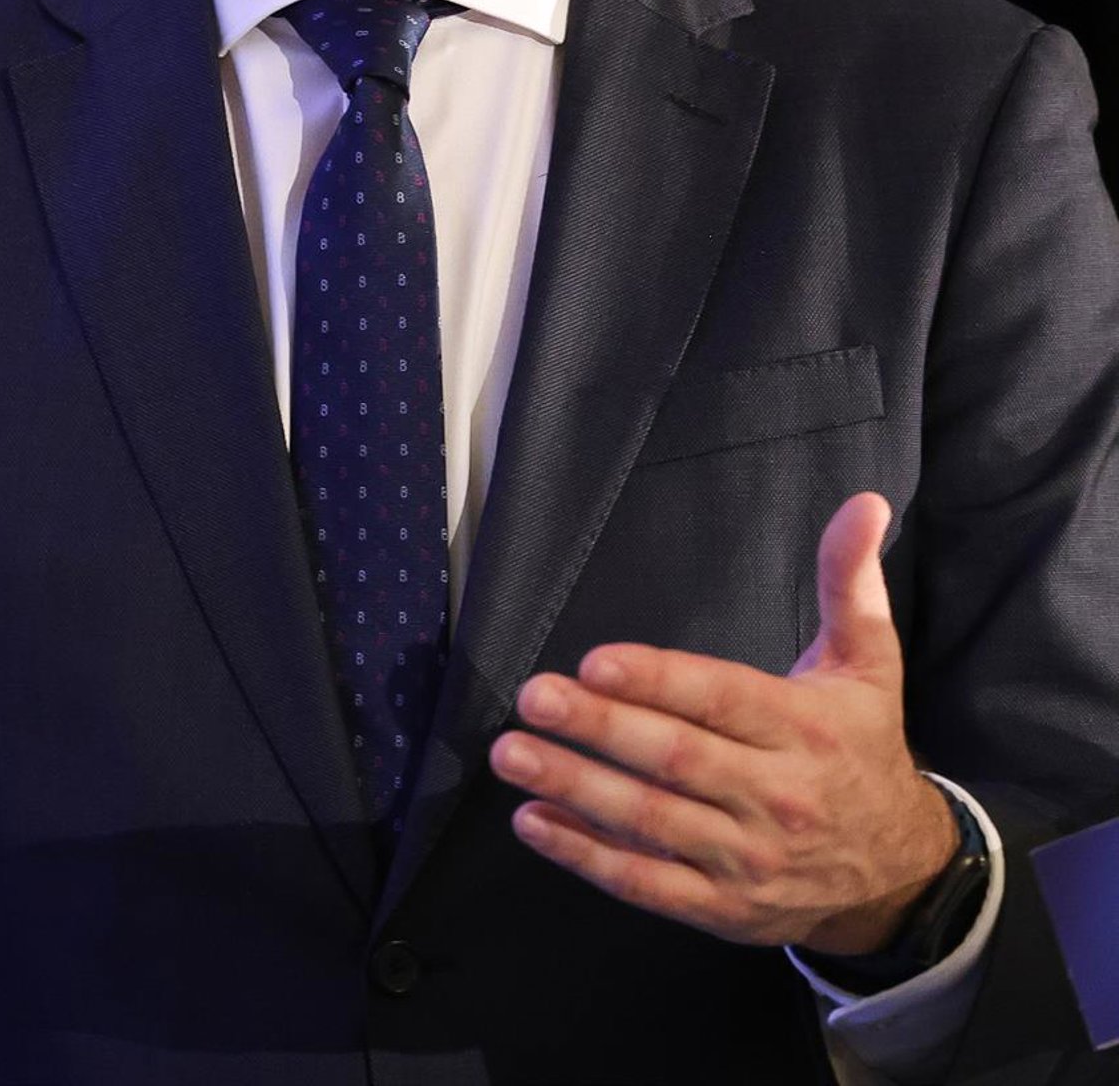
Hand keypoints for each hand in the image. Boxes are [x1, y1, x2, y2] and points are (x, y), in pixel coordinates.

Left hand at [489, 492, 958, 951]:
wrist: (900, 874)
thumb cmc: (862, 748)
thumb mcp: (868, 663)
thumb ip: (850, 581)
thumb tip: (865, 502)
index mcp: (804, 730)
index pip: (721, 700)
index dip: (657, 681)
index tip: (595, 662)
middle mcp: (776, 797)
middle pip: (675, 760)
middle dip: (598, 727)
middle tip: (533, 697)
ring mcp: (747, 860)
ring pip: (651, 823)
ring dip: (574, 788)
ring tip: (512, 754)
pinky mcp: (723, 908)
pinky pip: (647, 884)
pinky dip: (586, 856)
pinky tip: (534, 822)